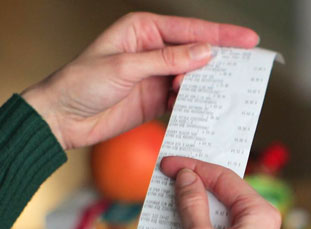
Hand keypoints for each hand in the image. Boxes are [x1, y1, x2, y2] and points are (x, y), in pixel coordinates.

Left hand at [22, 13, 258, 149]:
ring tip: (222, 93)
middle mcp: (152, 49)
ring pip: (192, 77)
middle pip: (196, 52)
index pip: (190, 30)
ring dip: (205, 86)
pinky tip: (202, 108)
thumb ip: (166, 60)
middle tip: (245, 71)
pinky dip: (193, 103)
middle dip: (218, 62)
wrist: (62, 117)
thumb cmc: (81, 82)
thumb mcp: (125, 67)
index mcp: (143, 29)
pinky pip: (182, 99)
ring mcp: (155, 75)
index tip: (248, 39)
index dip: (221, 34)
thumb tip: (203, 53)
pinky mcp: (155, 99)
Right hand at [160, 156, 282, 228]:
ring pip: (227, 216)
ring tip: (174, 199)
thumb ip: (192, 203)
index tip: (169, 163)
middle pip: (229, 196)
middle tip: (172, 176)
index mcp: (262, 216)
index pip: (225, 178)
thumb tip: (186, 177)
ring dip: (200, 208)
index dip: (194, 167)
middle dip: (198, 185)